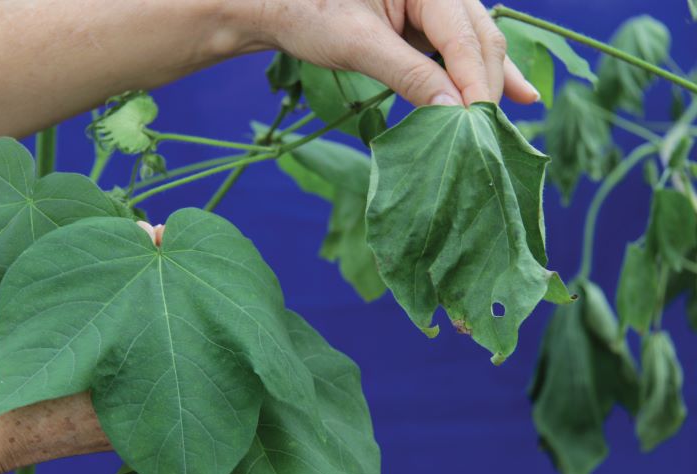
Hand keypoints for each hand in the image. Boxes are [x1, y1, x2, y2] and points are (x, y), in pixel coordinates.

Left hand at [249, 0, 536, 105]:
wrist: (282, 4)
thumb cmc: (311, 14)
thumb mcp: (359, 44)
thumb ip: (408, 74)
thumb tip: (453, 111)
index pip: (463, 37)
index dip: (475, 82)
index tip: (480, 123)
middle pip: (478, 41)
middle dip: (485, 86)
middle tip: (489, 134)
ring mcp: (436, 6)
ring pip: (476, 47)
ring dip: (490, 82)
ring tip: (514, 114)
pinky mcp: (428, 25)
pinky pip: (461, 50)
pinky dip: (478, 75)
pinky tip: (517, 93)